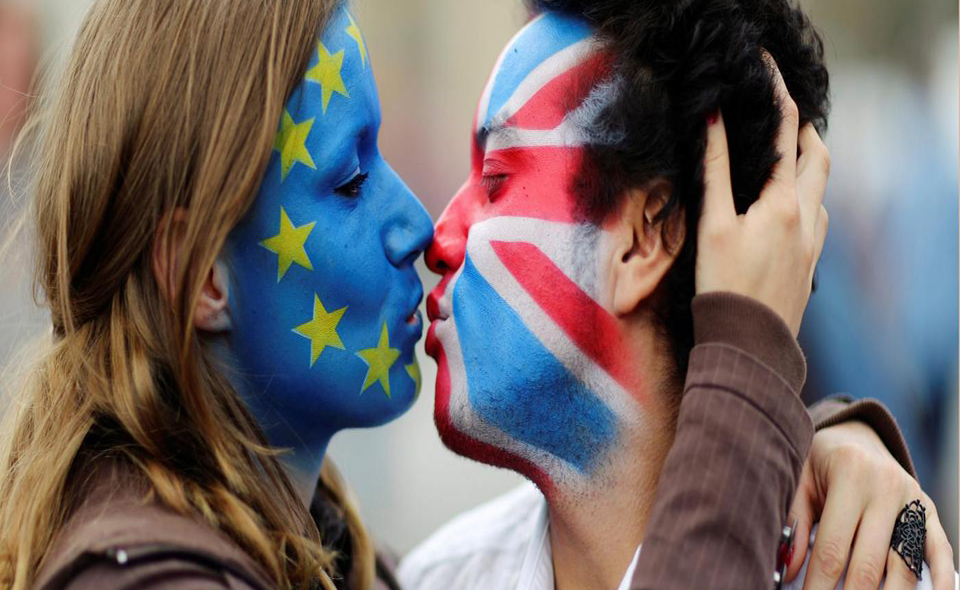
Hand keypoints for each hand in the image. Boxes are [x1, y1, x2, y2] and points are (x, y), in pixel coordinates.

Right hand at [696, 56, 829, 335]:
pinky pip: (816, 218)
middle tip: (783, 118)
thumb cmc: (723, 286)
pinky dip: (805, 199)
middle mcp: (807, 218)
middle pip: (819, 157)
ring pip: (820, 189)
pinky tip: (785, 210)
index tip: (767, 74)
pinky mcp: (808, 264)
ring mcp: (812, 243)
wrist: (748, 344)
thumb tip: (713, 120)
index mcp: (784, 203)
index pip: (787, 134)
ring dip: (807, 166)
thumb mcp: (712, 225)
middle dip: (805, 131)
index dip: (778, 97)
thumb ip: (715, 172)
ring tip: (782, 160)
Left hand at [786, 421, 954, 589]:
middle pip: (869, 563)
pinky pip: (940, 550)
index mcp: (849, 475)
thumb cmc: (820, 461)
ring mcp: (913, 499)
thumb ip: (794, 522)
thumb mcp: (799, 480)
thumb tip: (788, 570)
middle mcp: (886, 487)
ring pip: (904, 564)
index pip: (833, 547)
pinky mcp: (929, 510)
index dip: (819, 584)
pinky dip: (939, 580)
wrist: (856, 434)